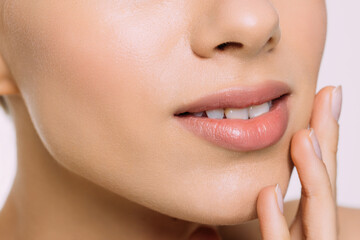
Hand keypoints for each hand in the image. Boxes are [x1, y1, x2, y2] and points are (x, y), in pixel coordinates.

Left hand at [257, 85, 341, 238]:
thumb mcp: (247, 225)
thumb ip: (248, 201)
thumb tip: (239, 174)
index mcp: (302, 225)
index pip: (318, 176)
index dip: (324, 137)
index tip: (325, 95)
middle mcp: (308, 237)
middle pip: (322, 185)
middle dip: (327, 141)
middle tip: (327, 97)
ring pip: (317, 214)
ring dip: (314, 174)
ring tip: (304, 138)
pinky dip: (275, 224)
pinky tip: (267, 193)